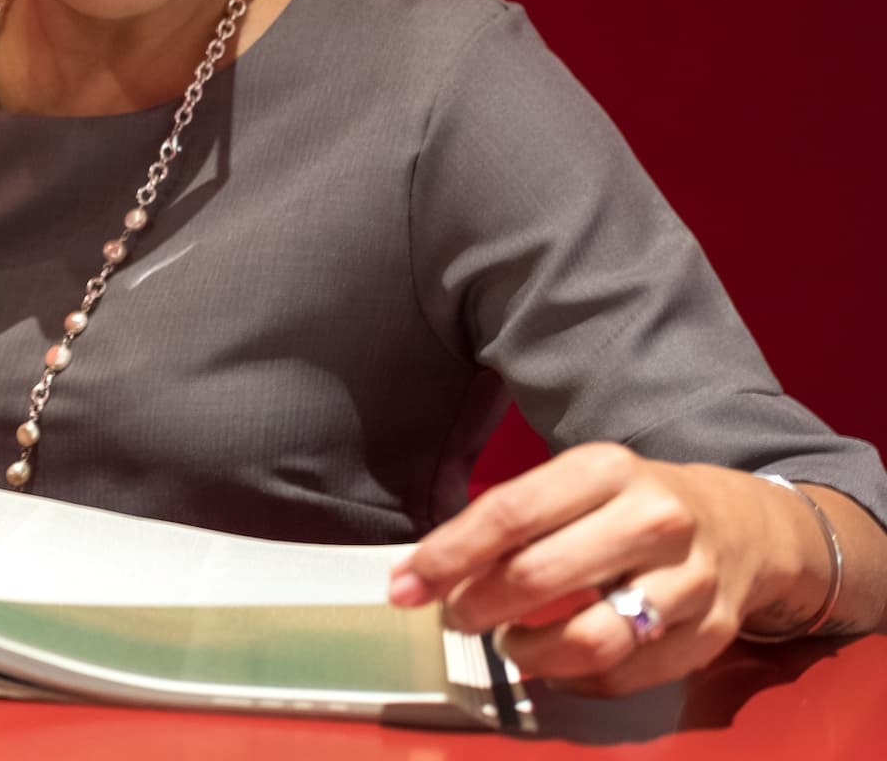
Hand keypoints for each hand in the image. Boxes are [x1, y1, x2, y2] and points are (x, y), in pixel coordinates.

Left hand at [387, 443, 821, 696]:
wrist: (746, 527)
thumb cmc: (632, 506)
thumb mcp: (576, 487)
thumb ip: (508, 523)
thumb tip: (422, 572)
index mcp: (607, 470)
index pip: (510, 513)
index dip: (447, 556)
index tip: (403, 587)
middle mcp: (654, 519)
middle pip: (539, 577)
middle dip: (477, 606)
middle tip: (456, 616)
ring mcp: (690, 580)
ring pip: (588, 640)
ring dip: (528, 652)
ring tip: (509, 641)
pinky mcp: (711, 633)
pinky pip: (624, 676)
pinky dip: (574, 680)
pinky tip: (555, 664)